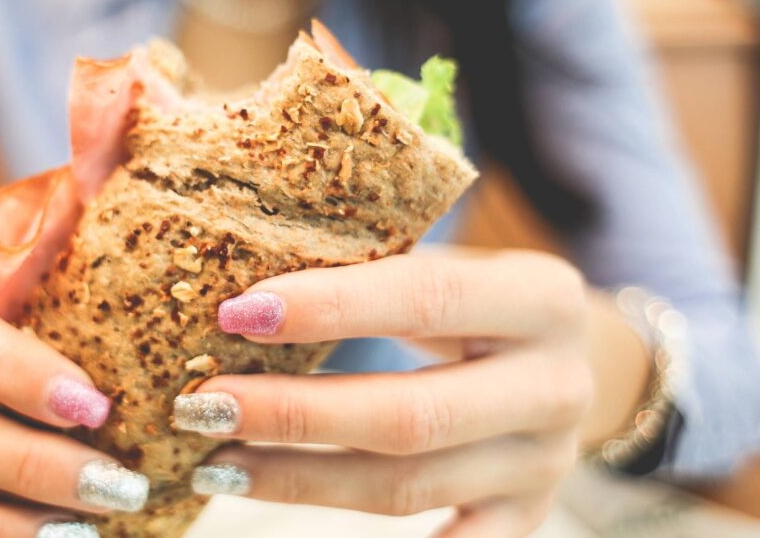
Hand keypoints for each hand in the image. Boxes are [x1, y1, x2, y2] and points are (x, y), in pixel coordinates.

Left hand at [177, 248, 592, 537]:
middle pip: (410, 416)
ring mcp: (544, 465)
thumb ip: (372, 266)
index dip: (328, 308)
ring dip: (300, 480)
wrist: (574, 360)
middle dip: (294, 415)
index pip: (424, 299)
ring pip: (407, 488)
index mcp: (540, 298)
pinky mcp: (523, 518)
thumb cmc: (478, 299)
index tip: (237, 314)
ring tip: (217, 464)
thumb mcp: (452, 266)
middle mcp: (555, 386)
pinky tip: (282, 520)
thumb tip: (244, 285)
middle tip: (203, 406)